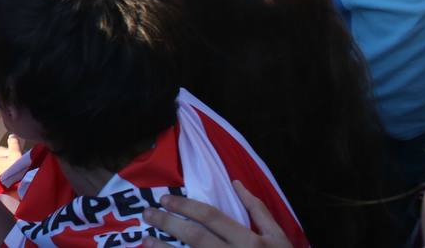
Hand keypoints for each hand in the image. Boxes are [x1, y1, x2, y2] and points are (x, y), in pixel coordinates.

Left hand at [141, 182, 292, 247]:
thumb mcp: (279, 237)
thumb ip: (258, 210)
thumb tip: (236, 184)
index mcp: (249, 241)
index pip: (211, 218)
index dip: (185, 207)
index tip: (165, 199)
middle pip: (195, 237)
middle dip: (168, 224)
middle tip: (148, 214)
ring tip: (145, 241)